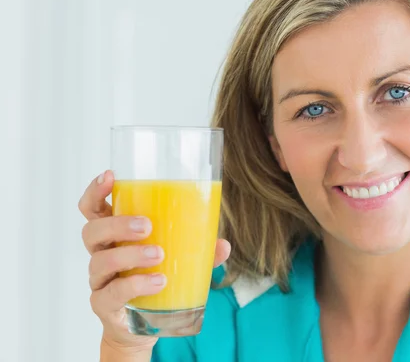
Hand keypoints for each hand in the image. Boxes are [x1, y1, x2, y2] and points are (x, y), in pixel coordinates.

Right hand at [79, 170, 230, 353]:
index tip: (110, 176)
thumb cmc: (155, 281)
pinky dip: (136, 285)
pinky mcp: (103, 305)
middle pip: (92, 231)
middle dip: (117, 224)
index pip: (93, 208)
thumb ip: (199, 251)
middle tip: (147, 225)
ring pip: (100, 261)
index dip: (96, 191)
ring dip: (130, 254)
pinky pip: (112, 293)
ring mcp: (100, 280)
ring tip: (158, 255)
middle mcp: (101, 254)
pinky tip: (158, 282)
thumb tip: (224, 245)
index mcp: (114, 235)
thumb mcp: (177, 261)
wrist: (141, 326)